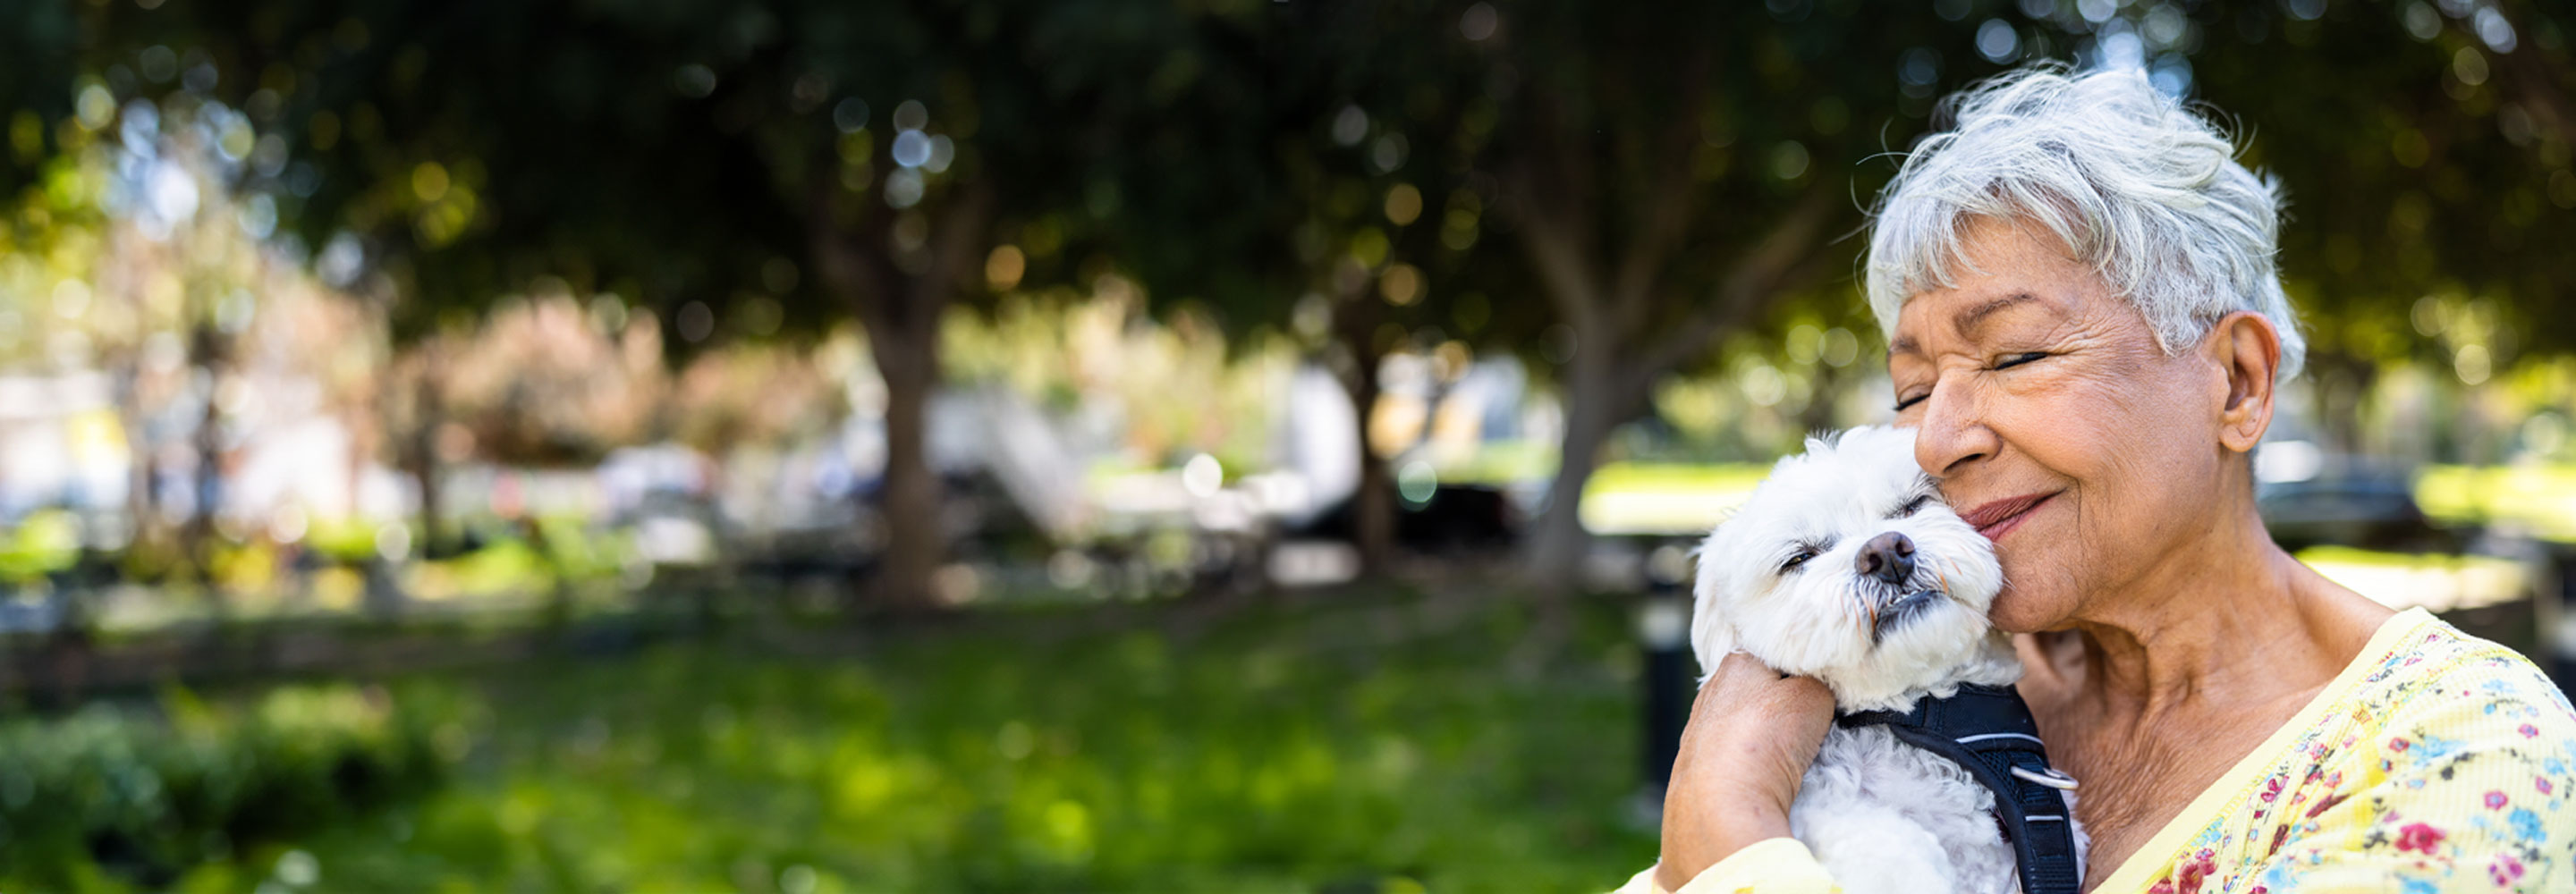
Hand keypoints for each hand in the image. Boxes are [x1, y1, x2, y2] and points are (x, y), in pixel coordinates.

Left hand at [1654, 651, 1835, 891]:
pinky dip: (1747, 764)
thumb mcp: (1813, 695)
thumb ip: (1817, 683)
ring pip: (1745, 726)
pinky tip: (1759, 777)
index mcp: (1736, 662)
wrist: (1720, 803)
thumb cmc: (1765, 739)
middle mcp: (1711, 691)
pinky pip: (1732, 757)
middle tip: (1807, 727)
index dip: (1803, 673)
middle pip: (1760, 692)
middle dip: (1782, 706)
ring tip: (1785, 758)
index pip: (1777, 656)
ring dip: (1764, 738)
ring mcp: (1698, 730)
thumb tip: (1813, 691)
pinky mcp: (1694, 767)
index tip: (1820, 694)